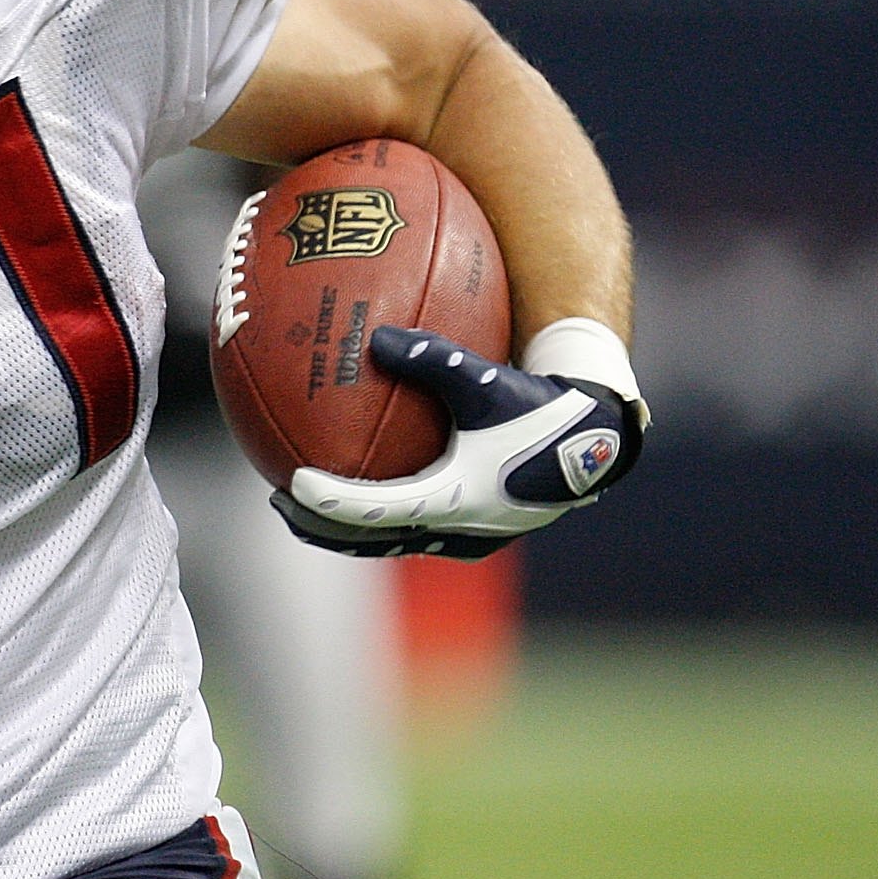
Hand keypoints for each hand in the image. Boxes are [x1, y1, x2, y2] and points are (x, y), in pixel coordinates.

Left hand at [273, 320, 645, 558]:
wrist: (597, 440)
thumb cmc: (543, 405)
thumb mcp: (485, 379)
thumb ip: (433, 356)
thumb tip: (378, 338)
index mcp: (456, 499)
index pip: (376, 510)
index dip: (329, 501)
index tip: (290, 481)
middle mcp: (458, 528)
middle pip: (371, 539)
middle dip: (320, 523)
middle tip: (280, 497)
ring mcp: (467, 536)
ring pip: (390, 540)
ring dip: (344, 526)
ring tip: (302, 502)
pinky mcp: (474, 530)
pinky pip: (411, 528)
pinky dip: (376, 516)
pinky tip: (355, 484)